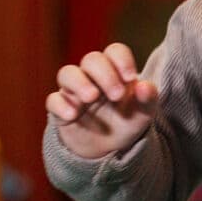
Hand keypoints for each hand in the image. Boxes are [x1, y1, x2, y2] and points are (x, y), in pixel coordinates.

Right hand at [46, 43, 160, 161]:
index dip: (121, 59)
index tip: (130, 78)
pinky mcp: (60, 110)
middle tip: (116, 95)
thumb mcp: (143, 114)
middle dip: (104, 74)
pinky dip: (61, 105)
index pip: (115, 51)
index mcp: (115, 71)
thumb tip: (145, 86)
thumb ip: (148, 99)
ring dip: (79, 83)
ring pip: (67, 73)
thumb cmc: (126, 122)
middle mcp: (92, 76)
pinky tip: (73, 115)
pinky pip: (53, 100)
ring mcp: (74, 92)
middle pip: (91, 59)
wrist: (109, 149)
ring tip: (92, 97)